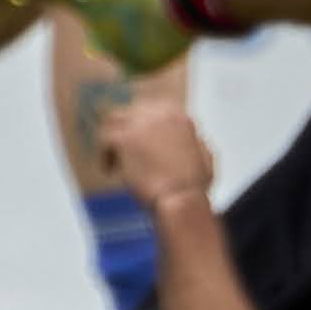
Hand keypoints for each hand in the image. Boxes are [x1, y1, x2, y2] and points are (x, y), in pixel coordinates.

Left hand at [101, 95, 215, 207]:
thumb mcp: (206, 158)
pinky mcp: (124, 138)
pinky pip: (104, 140)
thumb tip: (194, 139)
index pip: (150, 110)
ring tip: (114, 161)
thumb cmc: (194, 187)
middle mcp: (158, 113)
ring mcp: (139, 123)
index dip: (141, 128)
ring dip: (113, 139)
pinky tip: (110, 171)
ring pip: (114, 121)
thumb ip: (196, 143)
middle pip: (131, 112)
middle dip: (126, 131)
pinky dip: (105, 156)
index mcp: (178, 115)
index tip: (138, 144)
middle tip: (123, 151)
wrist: (181, 200)